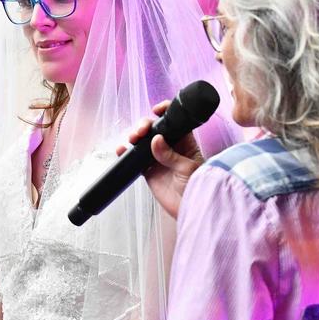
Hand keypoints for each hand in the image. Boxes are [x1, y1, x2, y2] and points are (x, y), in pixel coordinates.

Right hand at [114, 100, 202, 219]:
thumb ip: (170, 155)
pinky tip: (121, 150)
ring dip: (135, 136)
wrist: (189, 208)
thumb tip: (155, 140)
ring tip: (132, 140)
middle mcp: (170, 147)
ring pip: (143, 141)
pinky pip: (135, 158)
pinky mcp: (147, 170)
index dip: (165, 112)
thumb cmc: (197, 186)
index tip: (156, 111)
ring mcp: (158, 158)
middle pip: (155, 129)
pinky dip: (126, 152)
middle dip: (145, 125)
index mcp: (185, 142)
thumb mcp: (187, 168)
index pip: (175, 121)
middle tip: (140, 132)